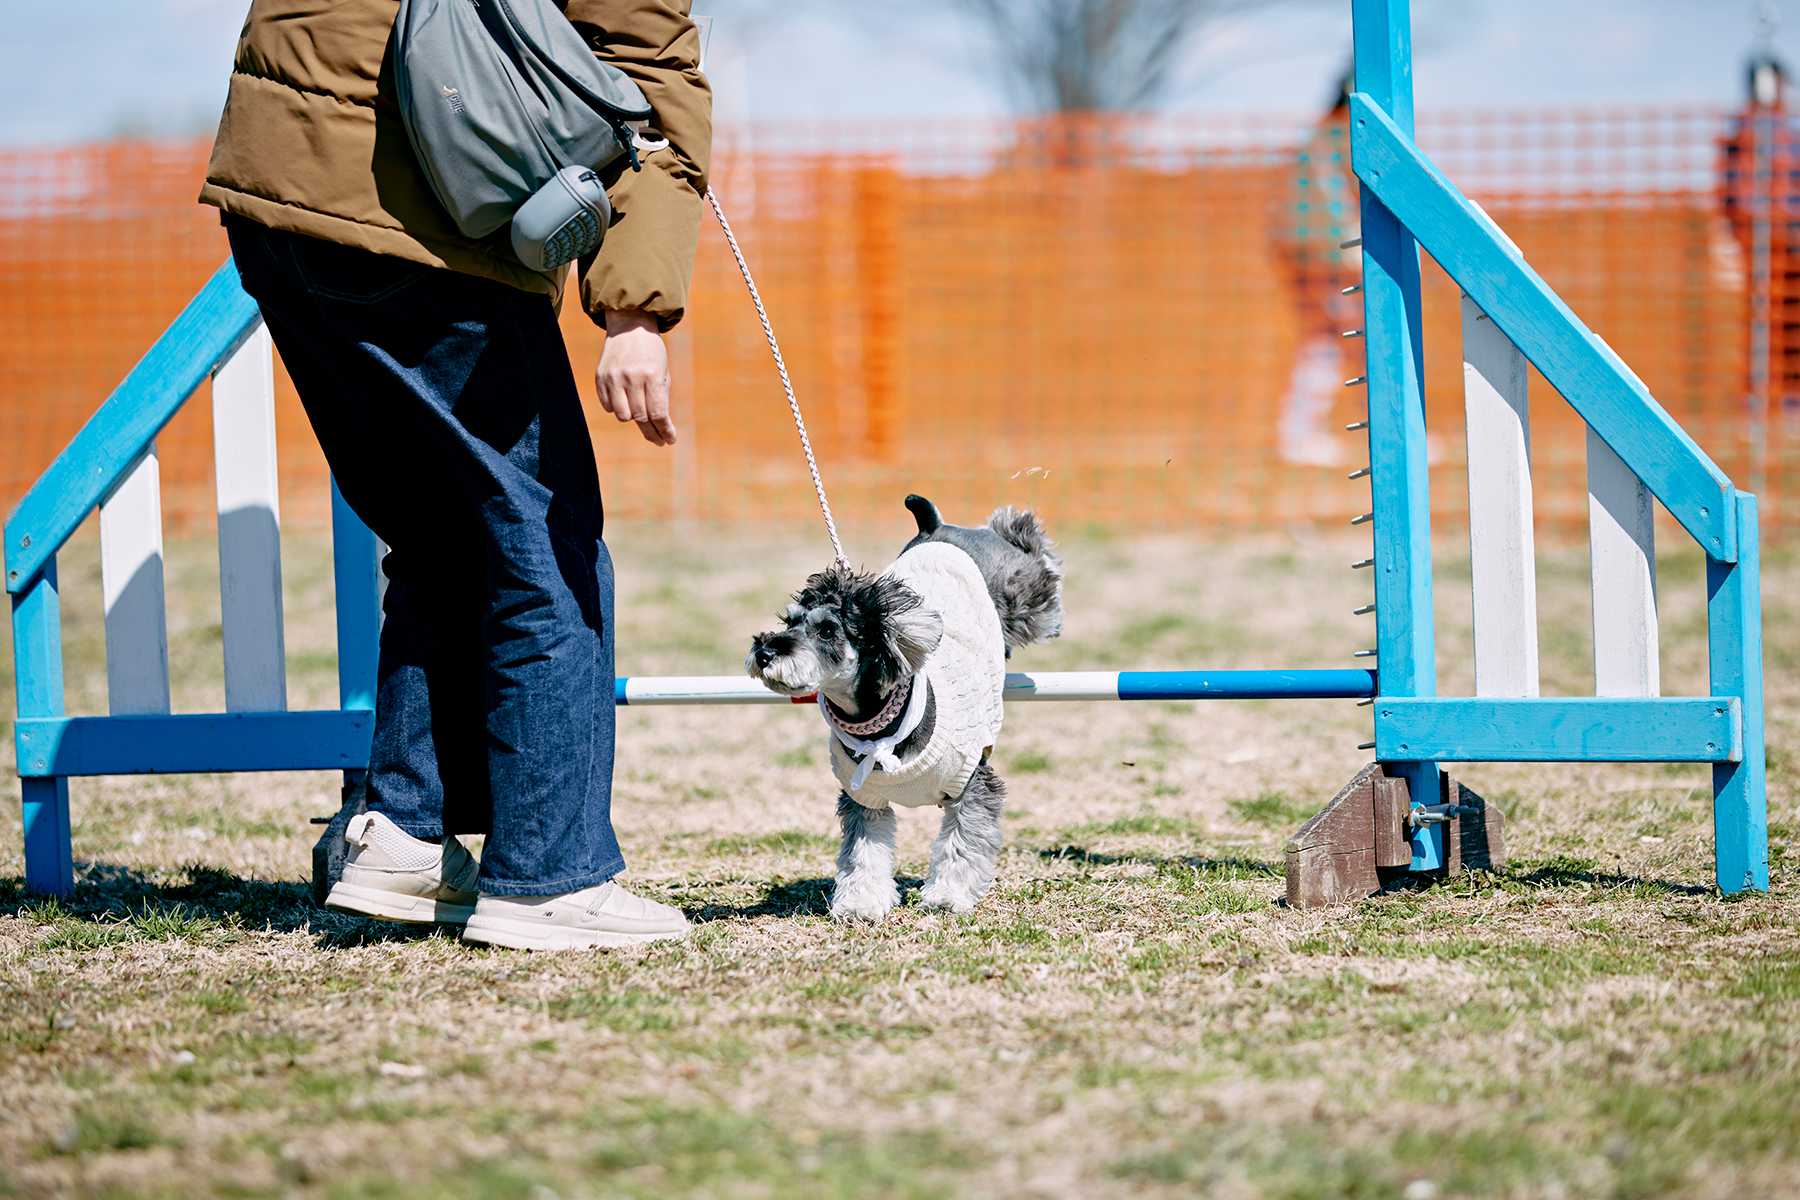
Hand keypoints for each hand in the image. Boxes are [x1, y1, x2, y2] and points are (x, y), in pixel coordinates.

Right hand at [594, 309, 675, 445]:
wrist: (630, 327)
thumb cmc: (651, 355)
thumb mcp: (663, 374)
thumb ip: (661, 400)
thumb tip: (661, 430)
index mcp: (652, 375)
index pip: (658, 413)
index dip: (664, 430)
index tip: (669, 440)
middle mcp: (631, 377)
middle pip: (641, 417)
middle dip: (652, 432)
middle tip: (659, 440)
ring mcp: (613, 377)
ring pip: (623, 416)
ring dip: (633, 418)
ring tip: (640, 410)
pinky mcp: (600, 377)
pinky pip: (608, 406)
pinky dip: (618, 408)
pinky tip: (625, 399)